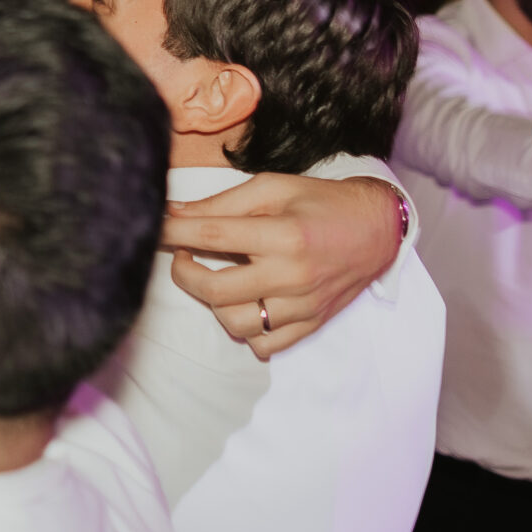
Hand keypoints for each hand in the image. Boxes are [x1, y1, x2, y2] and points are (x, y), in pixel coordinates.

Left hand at [162, 173, 404, 359]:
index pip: (211, 236)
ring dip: (214, 303)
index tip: (153, 229)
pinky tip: (244, 304)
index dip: (173, 233)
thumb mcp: (273, 188)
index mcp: (283, 234)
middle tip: (183, 257)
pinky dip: (246, 329)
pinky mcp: (311, 324)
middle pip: (215, 289)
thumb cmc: (321, 202)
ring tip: (217, 280)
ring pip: (236, 323)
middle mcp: (292, 275)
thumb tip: (175, 213)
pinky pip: (264, 343)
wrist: (377, 230)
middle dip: (184, 273)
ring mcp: (302, 305)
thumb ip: (222, 203)